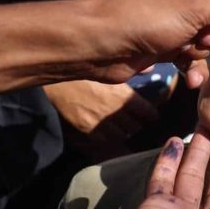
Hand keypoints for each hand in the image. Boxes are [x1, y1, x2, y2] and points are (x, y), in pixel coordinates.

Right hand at [43, 80, 157, 154]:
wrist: (58, 83)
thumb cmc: (85, 73)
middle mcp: (115, 112)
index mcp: (123, 96)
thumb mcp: (110, 71)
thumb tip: (151, 69)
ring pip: (123, 135)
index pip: (149, 113)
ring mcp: (101, 124)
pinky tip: (107, 128)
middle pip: (137, 126)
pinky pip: (106, 140)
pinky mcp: (88, 131)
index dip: (151, 114)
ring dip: (124, 130)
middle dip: (138, 122)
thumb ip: (133, 72)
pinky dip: (109, 136)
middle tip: (136, 118)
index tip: (150, 113)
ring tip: (122, 124)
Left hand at [85, 0, 209, 87]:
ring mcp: (175, 15)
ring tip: (186, 51)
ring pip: (209, 33)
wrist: (101, 45)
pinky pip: (192, 51)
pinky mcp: (167, 39)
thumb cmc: (146, 17)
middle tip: (207, 38)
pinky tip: (189, 78)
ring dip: (204, 49)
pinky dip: (192, 65)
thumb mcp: (196, 4)